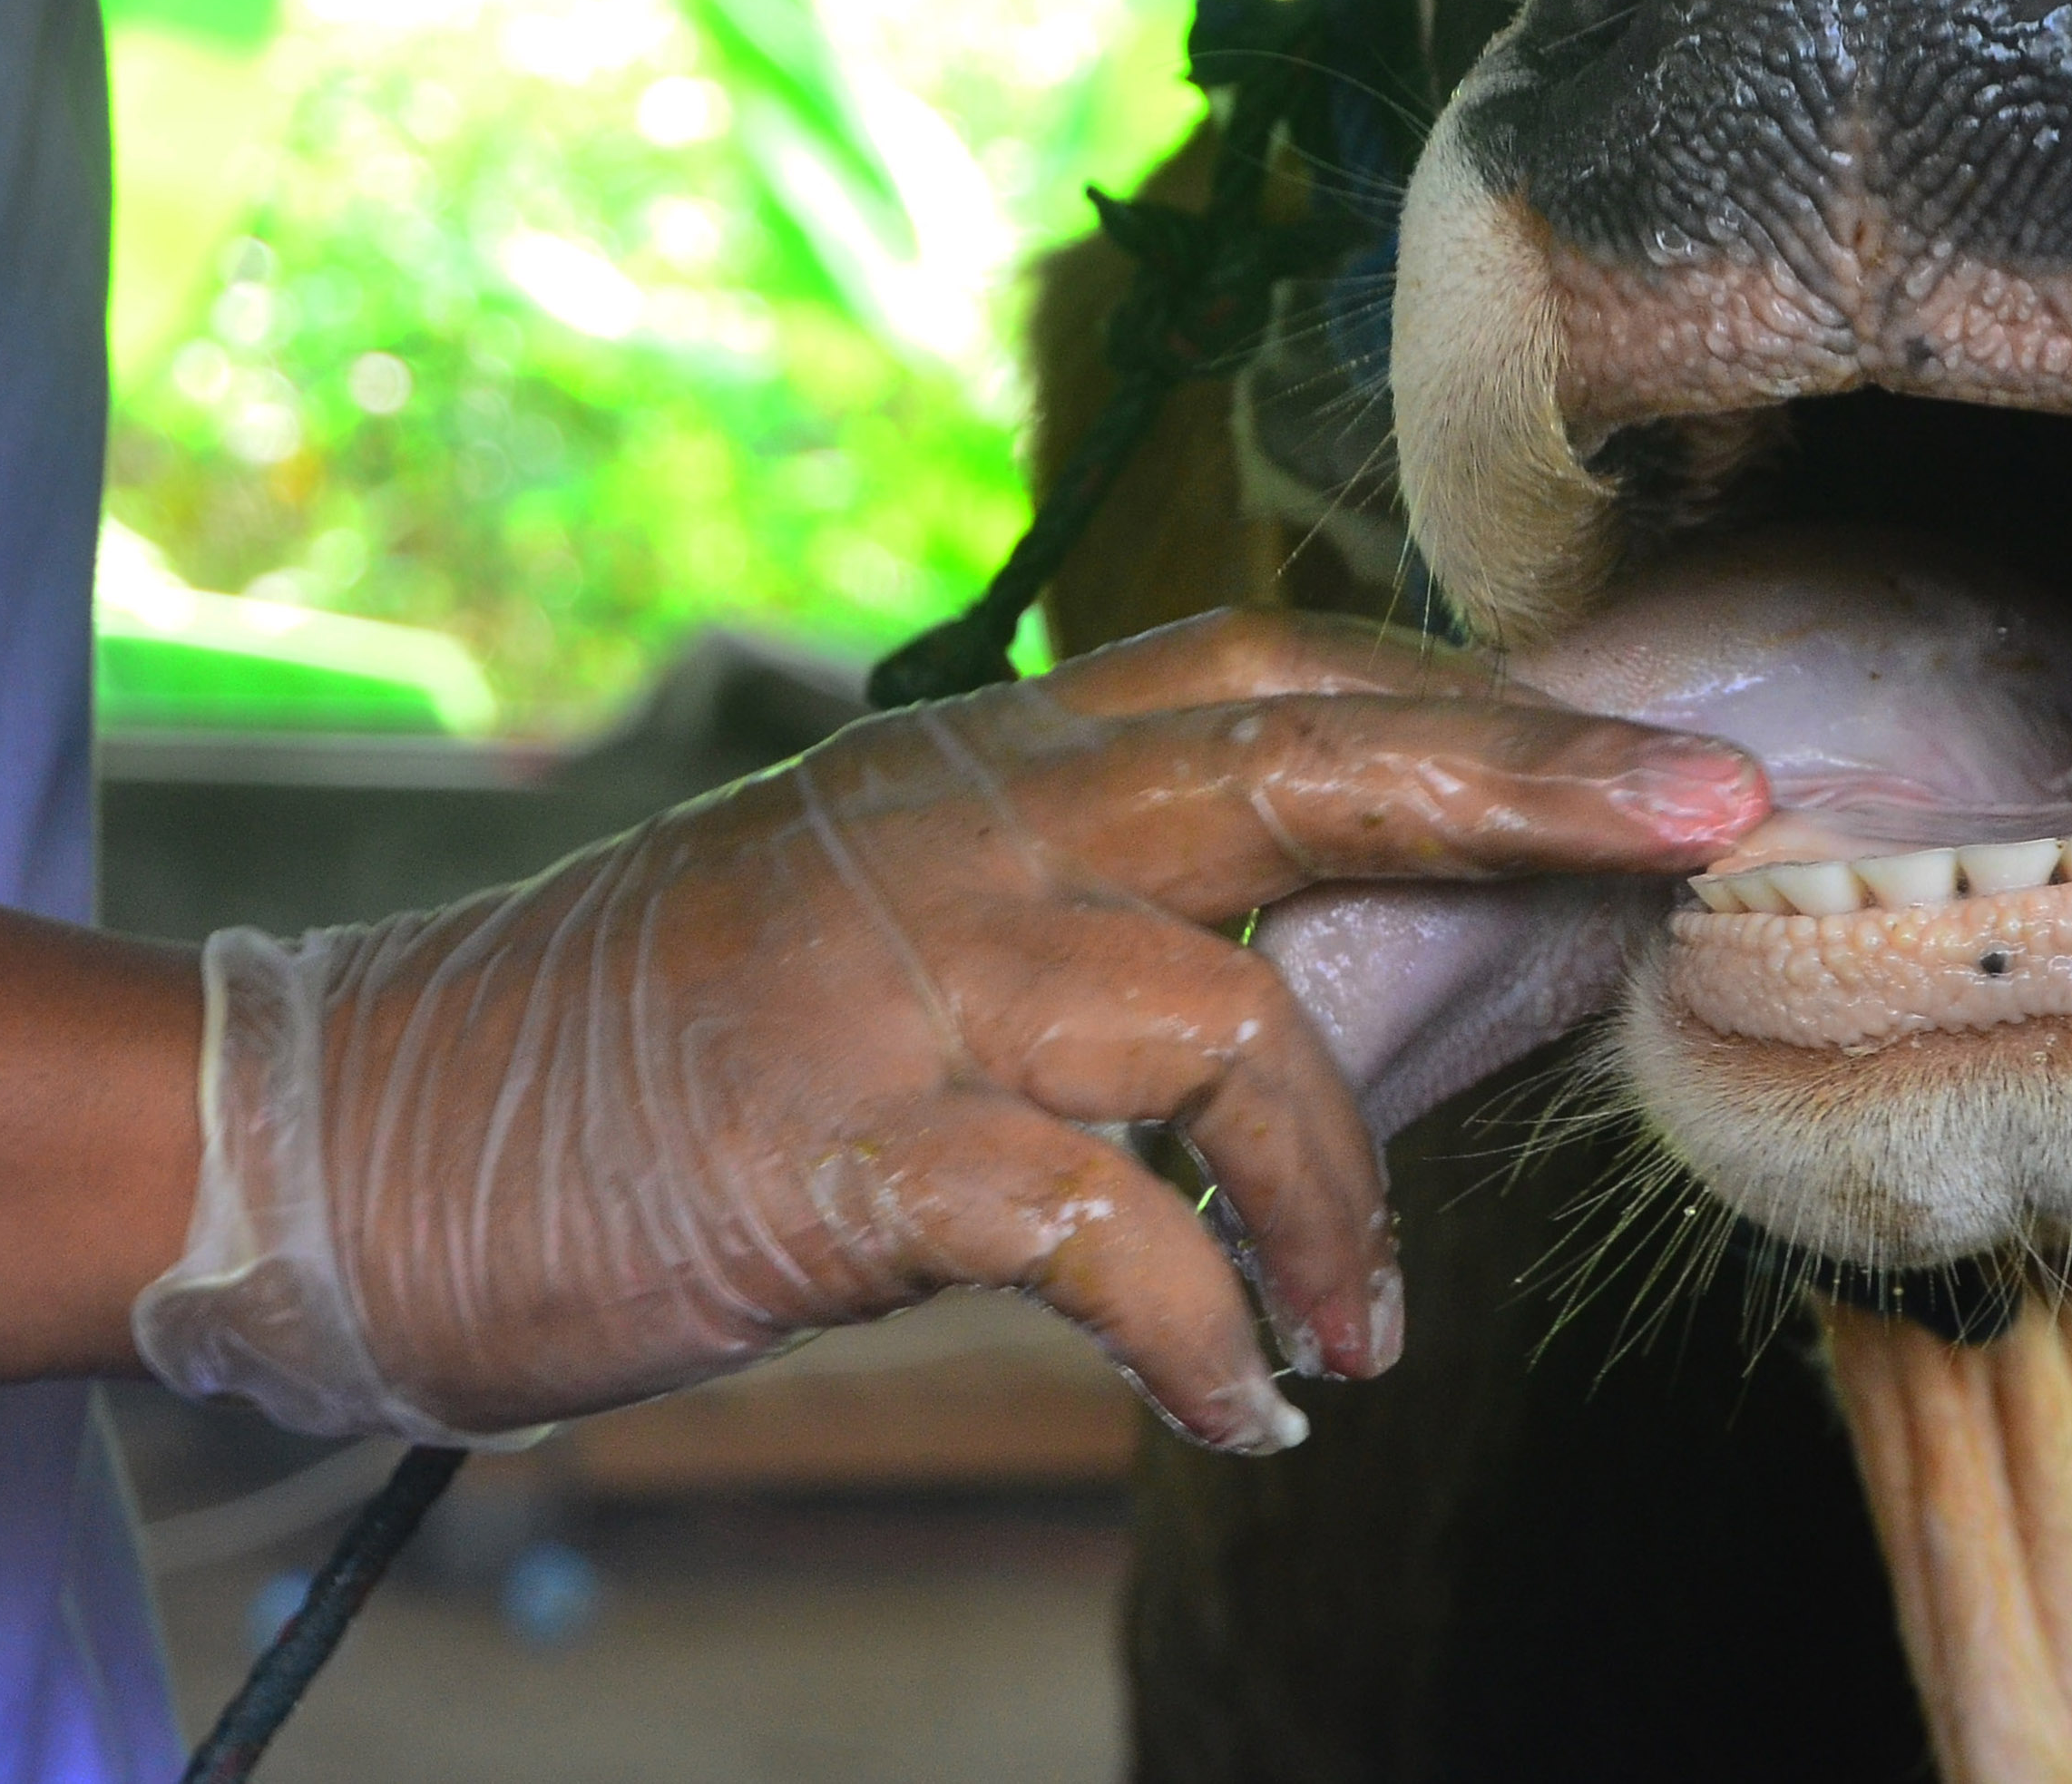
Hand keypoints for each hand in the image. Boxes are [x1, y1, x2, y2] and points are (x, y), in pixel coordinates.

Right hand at [129, 614, 1762, 1450]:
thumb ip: (1078, 913)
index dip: (1464, 692)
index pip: (1265, 669)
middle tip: (1719, 816)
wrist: (352, 1134)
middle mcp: (962, 831)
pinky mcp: (833, 1148)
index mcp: (979, 766)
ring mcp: (899, 979)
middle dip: (1530, 779)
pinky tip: (1251, 1401)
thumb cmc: (642, 1043)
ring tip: (1374, 1332)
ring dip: (1347, 1192)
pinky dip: (1204, 1323)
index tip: (1636, 737)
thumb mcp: (879, 925)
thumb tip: (1316, 972)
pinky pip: (1092, 1229)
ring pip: (1222, 1015)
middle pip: (1297, 756)